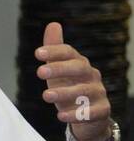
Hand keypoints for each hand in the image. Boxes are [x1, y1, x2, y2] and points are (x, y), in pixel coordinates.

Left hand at [36, 22, 111, 140]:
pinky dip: (77, 114)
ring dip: (65, 92)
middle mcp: (91, 75)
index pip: (69, 53)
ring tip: (46, 95)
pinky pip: (92, 112)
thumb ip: (55, 50)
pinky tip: (61, 116)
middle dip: (59, 69)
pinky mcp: (102, 110)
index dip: (55, 51)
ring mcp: (98, 92)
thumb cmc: (70, 88)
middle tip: (39, 72)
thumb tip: (53, 24)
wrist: (88, 116)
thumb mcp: (59, 70)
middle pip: (78, 68)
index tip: (37, 53)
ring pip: (84, 90)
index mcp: (79, 63)